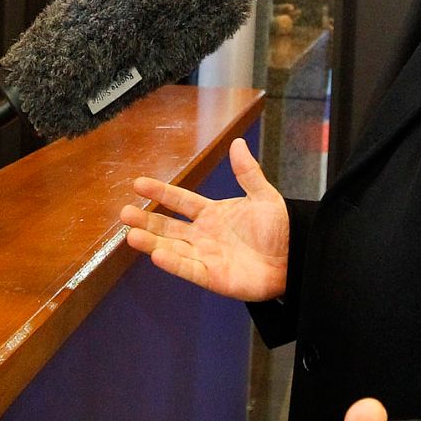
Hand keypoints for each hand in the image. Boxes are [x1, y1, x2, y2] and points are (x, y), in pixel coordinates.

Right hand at [119, 137, 288, 301]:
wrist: (297, 257)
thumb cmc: (281, 228)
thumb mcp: (263, 196)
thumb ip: (248, 172)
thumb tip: (238, 143)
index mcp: (212, 213)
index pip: (180, 201)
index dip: (160, 192)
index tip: (138, 184)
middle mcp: (204, 235)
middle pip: (168, 226)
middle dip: (146, 219)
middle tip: (124, 213)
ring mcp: (206, 256)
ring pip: (172, 247)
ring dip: (152, 242)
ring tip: (131, 235)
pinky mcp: (213, 277)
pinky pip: (189, 269)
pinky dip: (173, 263)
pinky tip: (156, 255)